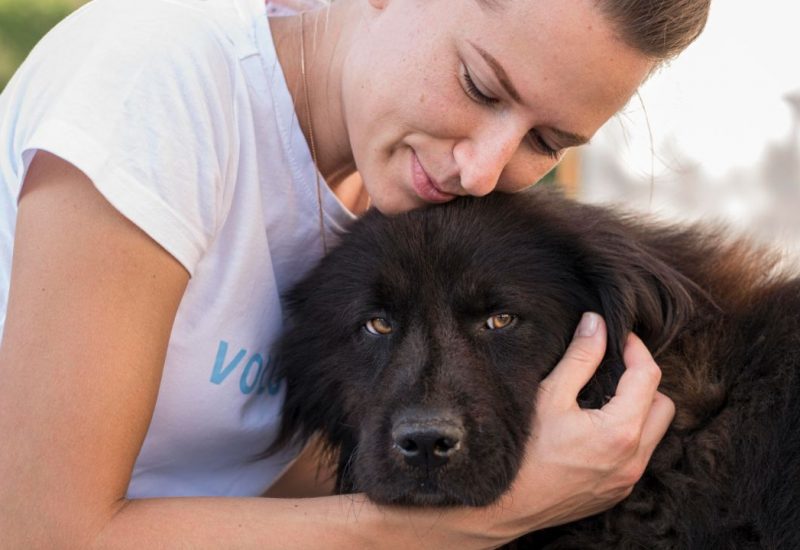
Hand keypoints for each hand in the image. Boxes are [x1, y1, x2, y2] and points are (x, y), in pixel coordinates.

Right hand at [480, 312, 674, 540]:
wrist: (506, 505)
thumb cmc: (523, 450)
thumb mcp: (550, 396)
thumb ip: (580, 357)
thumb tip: (598, 323)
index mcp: (621, 431)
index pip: (648, 376)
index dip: (636, 349)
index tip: (617, 336)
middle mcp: (634, 459)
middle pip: (663, 405)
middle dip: (644, 381)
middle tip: (613, 368)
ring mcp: (627, 480)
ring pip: (654, 433)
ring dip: (639, 410)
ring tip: (604, 397)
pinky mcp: (616, 492)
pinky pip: (638, 456)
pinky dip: (628, 435)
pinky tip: (596, 427)